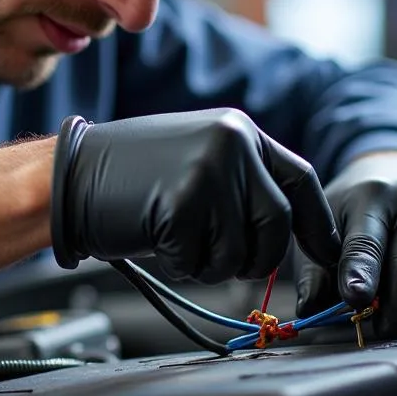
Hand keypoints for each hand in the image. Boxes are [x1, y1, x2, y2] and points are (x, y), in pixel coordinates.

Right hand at [50, 108, 341, 282]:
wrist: (69, 175)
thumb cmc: (128, 176)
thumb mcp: (198, 159)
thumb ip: (243, 183)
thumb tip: (286, 231)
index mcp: (239, 131)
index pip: (300, 181)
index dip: (317, 224)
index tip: (327, 255)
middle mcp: (231, 142)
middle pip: (275, 225)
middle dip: (254, 257)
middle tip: (215, 255)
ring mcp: (208, 170)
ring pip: (240, 252)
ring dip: (209, 262)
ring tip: (173, 233)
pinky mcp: (183, 202)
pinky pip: (200, 262)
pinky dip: (178, 265)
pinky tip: (153, 236)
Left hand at [294, 152, 396, 336]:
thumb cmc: (355, 208)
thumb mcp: (328, 226)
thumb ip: (315, 270)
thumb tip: (308, 309)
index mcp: (369, 195)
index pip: (364, 240)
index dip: (360, 272)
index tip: (355, 298)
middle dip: (394, 304)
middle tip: (381, 331)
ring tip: (395, 267)